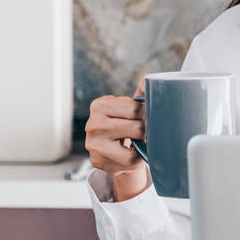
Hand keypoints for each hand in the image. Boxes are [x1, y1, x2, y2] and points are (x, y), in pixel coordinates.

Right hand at [85, 75, 150, 200]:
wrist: (114, 156)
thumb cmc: (125, 127)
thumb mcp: (130, 108)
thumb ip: (141, 93)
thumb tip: (147, 78)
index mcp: (100, 105)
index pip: (134, 107)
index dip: (146, 113)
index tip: (144, 117)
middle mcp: (93, 123)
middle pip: (137, 126)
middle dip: (144, 130)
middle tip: (141, 132)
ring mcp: (94, 143)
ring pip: (134, 141)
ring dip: (141, 143)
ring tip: (136, 142)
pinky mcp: (99, 160)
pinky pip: (131, 158)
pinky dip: (138, 158)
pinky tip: (132, 154)